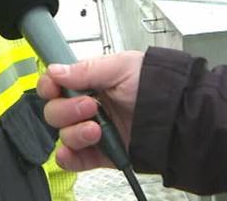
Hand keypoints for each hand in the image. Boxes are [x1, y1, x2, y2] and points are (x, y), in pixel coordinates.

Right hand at [36, 51, 143, 170]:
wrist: (177, 116)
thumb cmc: (155, 85)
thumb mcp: (121, 67)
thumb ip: (86, 69)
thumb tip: (55, 70)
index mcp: (89, 81)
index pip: (55, 84)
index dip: (49, 86)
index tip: (54, 87)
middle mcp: (87, 105)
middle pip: (54, 111)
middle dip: (67, 109)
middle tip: (89, 105)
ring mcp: (92, 130)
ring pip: (63, 135)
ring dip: (74, 133)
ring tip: (96, 129)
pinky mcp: (99, 153)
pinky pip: (73, 160)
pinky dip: (68, 158)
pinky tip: (73, 151)